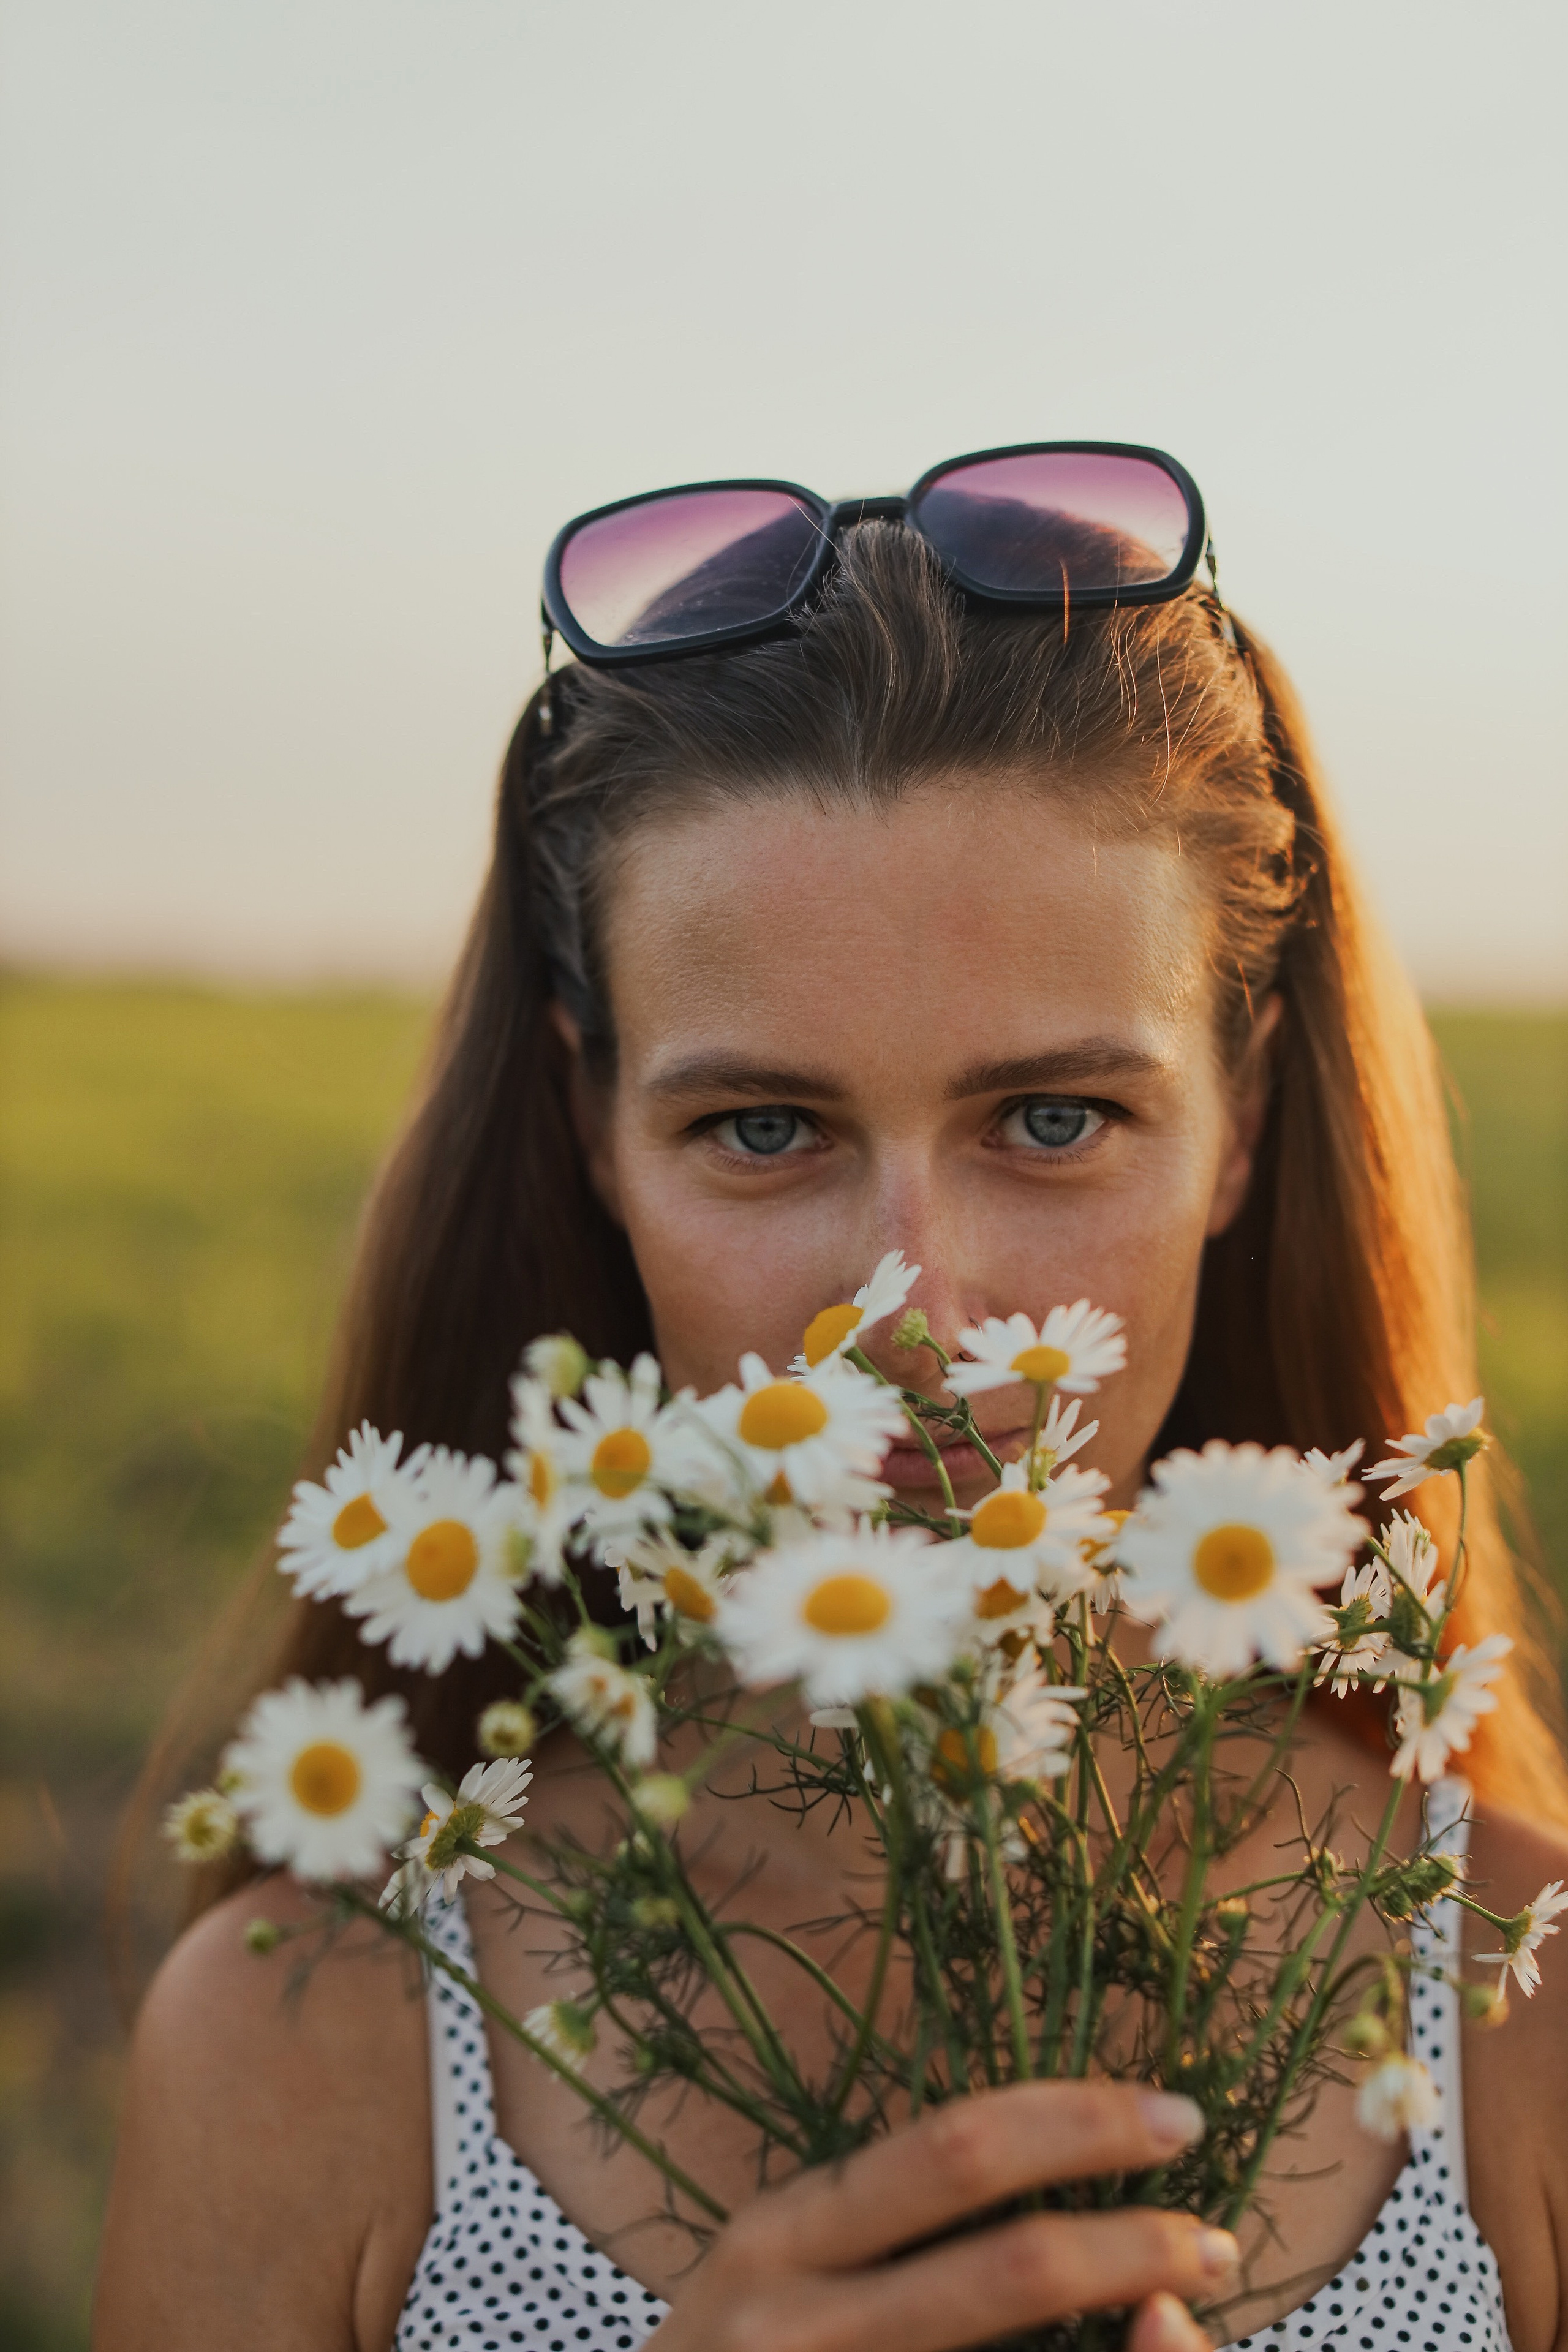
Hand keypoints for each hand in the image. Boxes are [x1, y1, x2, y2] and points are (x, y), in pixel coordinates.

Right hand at [650, 2080, 1233, 2351]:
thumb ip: (903, 2235)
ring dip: (1137, 2333)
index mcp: (777, 2238)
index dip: (1080, 2123)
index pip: (954, 2148)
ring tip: (1193, 2308)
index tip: (1175, 2117)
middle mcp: (789, 2322)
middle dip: (1137, 2242)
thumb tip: (1065, 2204)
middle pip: (1009, 2266)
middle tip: (1219, 2233)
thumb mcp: (788, 2281)